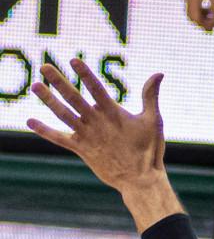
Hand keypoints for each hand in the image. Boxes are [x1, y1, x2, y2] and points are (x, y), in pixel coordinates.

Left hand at [27, 60, 167, 195]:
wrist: (138, 178)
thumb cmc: (149, 149)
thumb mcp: (154, 120)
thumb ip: (151, 96)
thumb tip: (159, 73)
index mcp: (114, 113)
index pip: (96, 88)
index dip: (85, 74)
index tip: (73, 60)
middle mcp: (96, 122)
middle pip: (74, 97)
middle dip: (59, 81)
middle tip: (45, 67)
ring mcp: (86, 136)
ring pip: (63, 114)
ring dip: (48, 99)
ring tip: (35, 86)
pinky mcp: (80, 149)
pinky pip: (58, 138)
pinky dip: (44, 130)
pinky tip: (30, 121)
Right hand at [184, 0, 213, 29]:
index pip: (196, 17)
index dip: (204, 24)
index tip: (213, 28)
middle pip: (192, 16)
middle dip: (202, 22)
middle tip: (212, 27)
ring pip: (191, 10)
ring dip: (201, 15)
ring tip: (213, 16)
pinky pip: (192, 4)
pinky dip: (199, 8)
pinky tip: (209, 8)